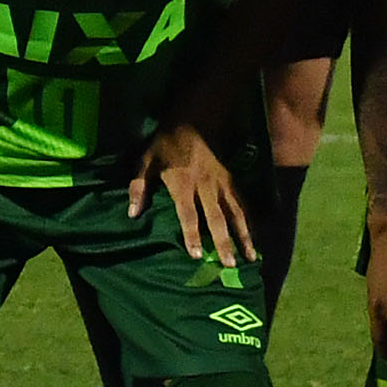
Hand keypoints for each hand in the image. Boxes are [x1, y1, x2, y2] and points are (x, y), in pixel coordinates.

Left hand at [128, 124, 252, 266]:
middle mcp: (205, 186)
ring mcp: (221, 183)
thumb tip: (132, 214)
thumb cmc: (164, 144)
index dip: (192, 235)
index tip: (197, 255)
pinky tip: (254, 234)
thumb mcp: (145, 161)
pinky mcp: (231, 179)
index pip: (188, 215)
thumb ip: (139, 186)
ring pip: (235, 212)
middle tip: (229, 265)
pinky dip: (249, 219)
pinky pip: (242, 202)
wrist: (192, 121)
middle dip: (223, 242)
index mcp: (183, 184)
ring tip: (250, 256)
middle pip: (216, 218)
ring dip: (243, 235)